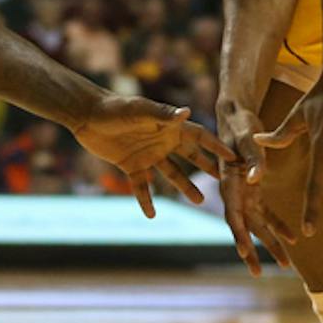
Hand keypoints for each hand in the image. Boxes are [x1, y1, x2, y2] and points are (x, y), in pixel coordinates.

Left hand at [71, 93, 235, 219]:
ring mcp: (148, 154)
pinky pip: (142, 186)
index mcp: (169, 125)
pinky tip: (152, 214)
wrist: (87, 115)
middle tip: (224, 182)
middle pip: (190, 156)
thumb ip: (163, 115)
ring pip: (171, 174)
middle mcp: (162, 140)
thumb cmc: (116, 107)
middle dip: (207, 167)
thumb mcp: (141, 111)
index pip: (199, 137)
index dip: (216, 147)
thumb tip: (188, 113)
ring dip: (184, 187)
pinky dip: (146, 199)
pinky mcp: (131, 165)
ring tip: (198, 201)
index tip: (234, 158)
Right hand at [217, 101, 298, 275]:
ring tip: (284, 264)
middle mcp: (234, 192)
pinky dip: (277, 225)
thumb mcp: (246, 139)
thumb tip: (258, 178)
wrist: (237, 114)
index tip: (244, 253)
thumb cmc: (239, 124)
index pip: (232, 214)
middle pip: (243, 227)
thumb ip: (253, 159)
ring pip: (256, 224)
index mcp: (229, 182)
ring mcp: (244, 192)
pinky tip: (292, 238)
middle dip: (251, 250)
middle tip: (257, 274)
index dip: (238, 234)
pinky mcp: (253, 189)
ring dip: (269, 243)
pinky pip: (266, 212)